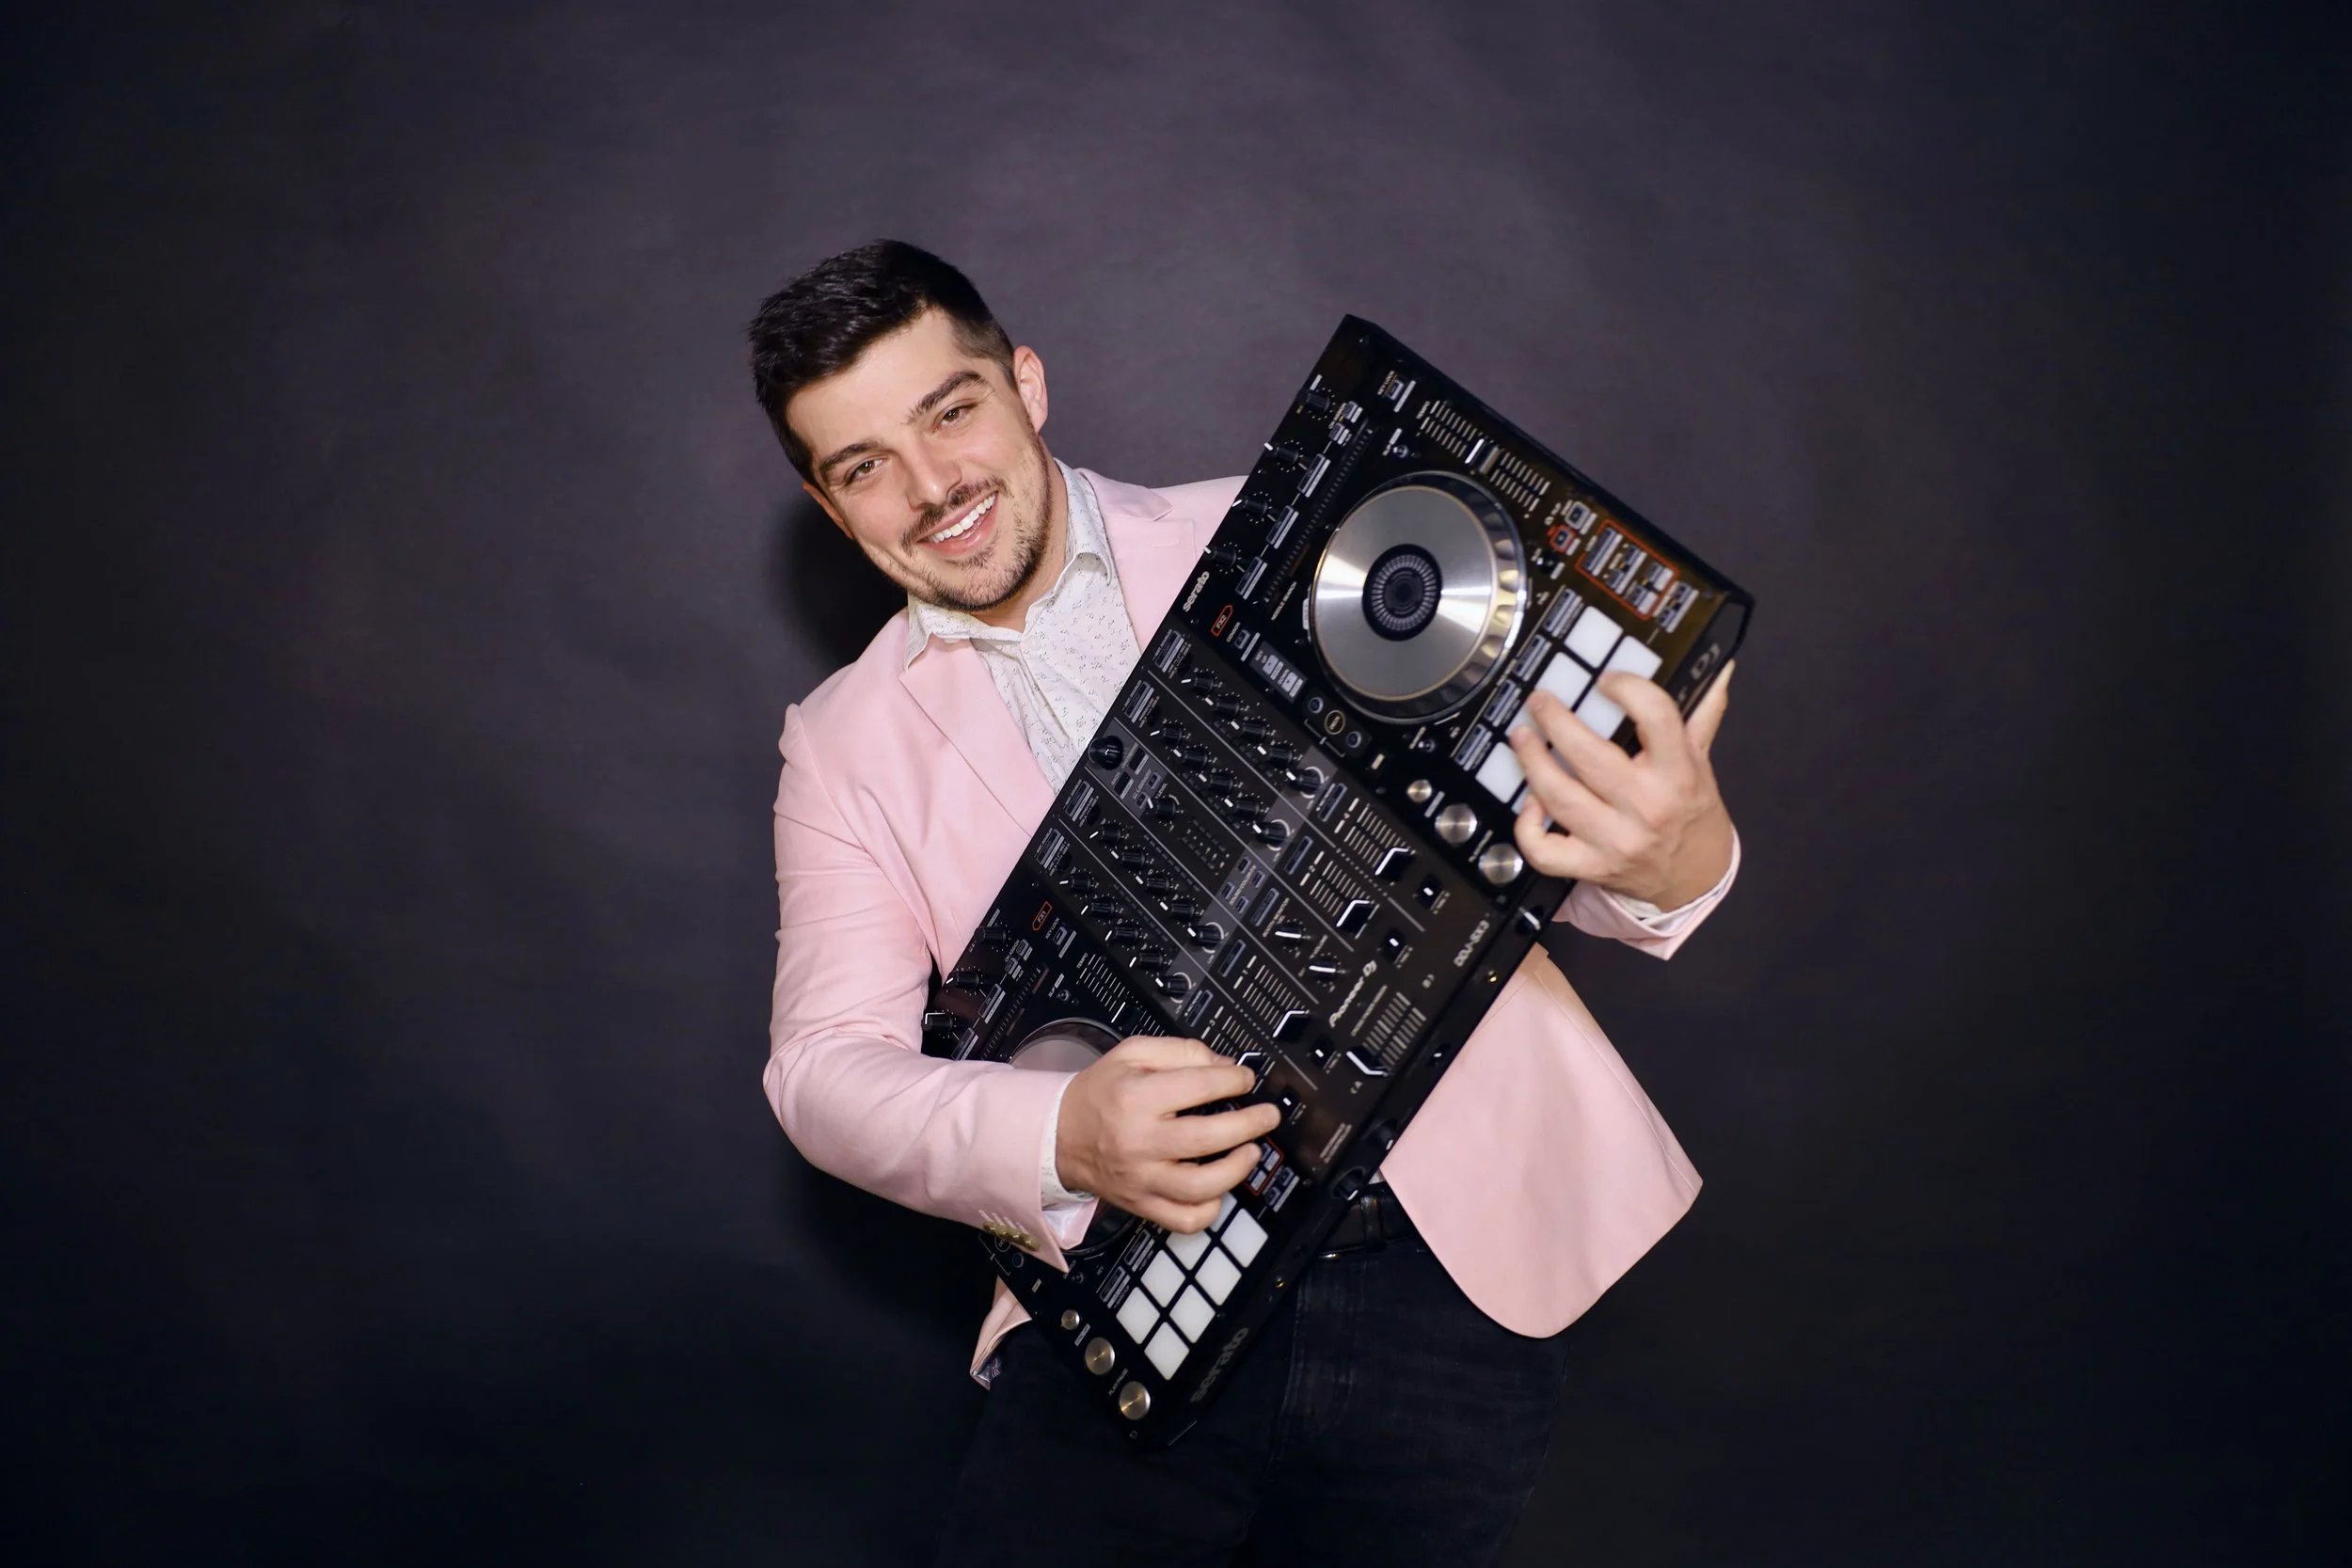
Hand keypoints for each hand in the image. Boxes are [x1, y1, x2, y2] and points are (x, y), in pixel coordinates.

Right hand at [1054, 1036, 1280, 1232]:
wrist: (1060, 1136)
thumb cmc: (1099, 1093)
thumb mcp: (1132, 1054)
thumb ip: (1180, 1051)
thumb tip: (1225, 1065)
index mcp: (1136, 1098)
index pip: (1198, 1086)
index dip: (1232, 1080)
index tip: (1245, 1079)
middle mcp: (1139, 1141)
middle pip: (1205, 1138)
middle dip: (1248, 1124)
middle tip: (1268, 1115)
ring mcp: (1141, 1179)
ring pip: (1200, 1187)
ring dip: (1237, 1169)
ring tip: (1251, 1151)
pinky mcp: (1142, 1204)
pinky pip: (1184, 1219)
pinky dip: (1210, 1208)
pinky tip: (1218, 1187)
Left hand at [1507, 660, 1735, 909]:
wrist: (1695, 879)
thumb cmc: (1692, 812)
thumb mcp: (1702, 762)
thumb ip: (1703, 714)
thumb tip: (1718, 668)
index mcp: (1678, 774)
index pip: (1656, 717)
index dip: (1627, 689)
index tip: (1606, 680)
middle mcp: (1646, 807)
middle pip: (1588, 755)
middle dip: (1554, 721)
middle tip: (1539, 702)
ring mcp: (1615, 840)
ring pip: (1558, 797)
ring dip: (1531, 762)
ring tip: (1522, 737)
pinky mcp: (1591, 866)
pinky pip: (1544, 850)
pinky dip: (1526, 826)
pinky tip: (1529, 802)